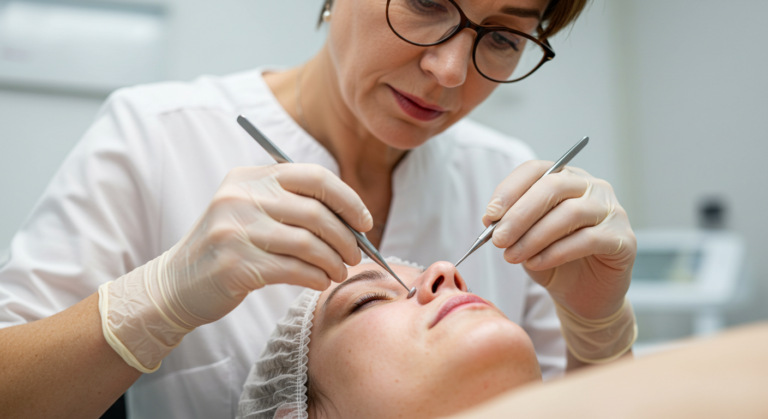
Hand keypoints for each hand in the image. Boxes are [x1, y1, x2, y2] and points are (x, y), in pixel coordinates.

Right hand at [100, 164, 371, 370]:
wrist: (176, 284)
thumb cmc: (228, 248)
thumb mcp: (251, 211)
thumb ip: (293, 205)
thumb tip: (353, 219)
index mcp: (250, 177)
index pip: (313, 176)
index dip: (347, 199)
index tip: (364, 222)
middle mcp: (241, 197)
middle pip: (316, 212)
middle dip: (346, 238)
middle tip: (355, 255)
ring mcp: (235, 230)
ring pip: (308, 243)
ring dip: (333, 262)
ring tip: (338, 271)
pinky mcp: (234, 265)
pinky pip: (293, 269)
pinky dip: (315, 277)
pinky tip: (319, 281)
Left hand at [483, 160, 635, 319]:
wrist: (584, 296)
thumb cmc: (553, 261)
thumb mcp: (524, 239)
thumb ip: (511, 225)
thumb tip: (491, 219)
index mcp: (565, 179)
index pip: (536, 170)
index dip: (509, 190)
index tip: (490, 215)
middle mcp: (592, 187)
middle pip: (553, 186)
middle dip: (520, 214)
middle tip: (498, 238)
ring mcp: (611, 210)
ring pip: (569, 213)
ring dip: (534, 236)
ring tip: (513, 256)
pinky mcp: (623, 238)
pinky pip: (588, 239)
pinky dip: (556, 252)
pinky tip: (536, 264)